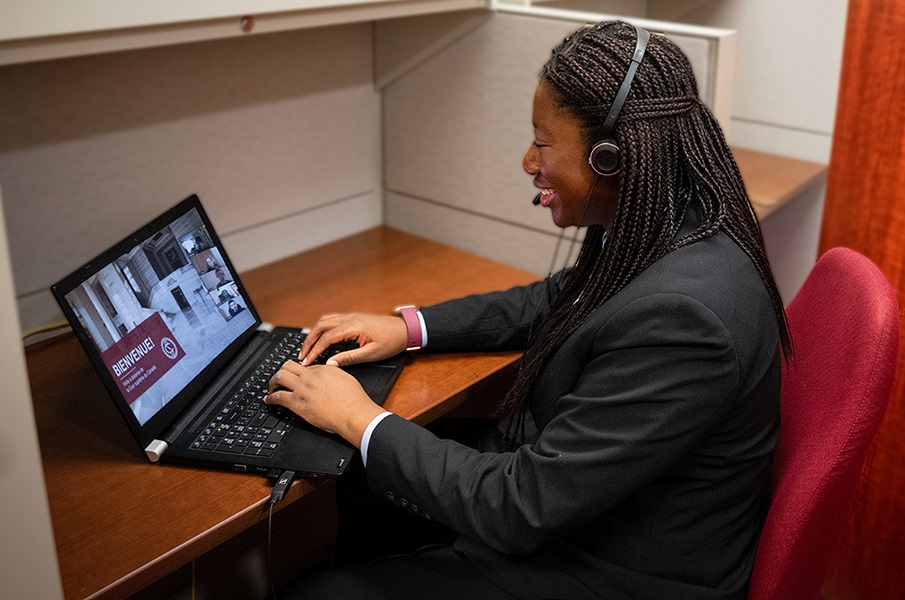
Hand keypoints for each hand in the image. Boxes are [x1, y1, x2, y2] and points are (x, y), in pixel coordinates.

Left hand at [264, 361, 384, 446]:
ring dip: (272, 382)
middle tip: (279, 378)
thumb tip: (328, 369)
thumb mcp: (346, 378)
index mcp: (322, 369)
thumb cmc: (354, 400)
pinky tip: (268, 400)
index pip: (303, 366)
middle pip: (287, 366)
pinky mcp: (298, 404)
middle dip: (281, 371)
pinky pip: (278, 397)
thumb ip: (334, 372)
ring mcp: (302, 390)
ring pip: (279, 378)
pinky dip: (270, 398)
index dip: (298, 372)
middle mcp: (310, 377)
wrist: (353, 414)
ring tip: (271, 388)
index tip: (295, 377)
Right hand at [298, 313, 407, 366]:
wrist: (405, 329)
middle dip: (309, 341)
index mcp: (353, 327)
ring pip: (324, 321)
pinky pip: (331, 320)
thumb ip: (349, 358)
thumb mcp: (371, 354)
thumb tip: (331, 363)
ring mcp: (351, 316)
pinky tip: (320, 338)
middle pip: (320, 326)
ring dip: (314, 334)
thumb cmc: (392, 342)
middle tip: (302, 356)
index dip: (314, 351)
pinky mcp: (353, 317)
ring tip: (307, 348)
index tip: (307, 362)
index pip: (326, 338)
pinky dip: (321, 328)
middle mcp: (349, 318)